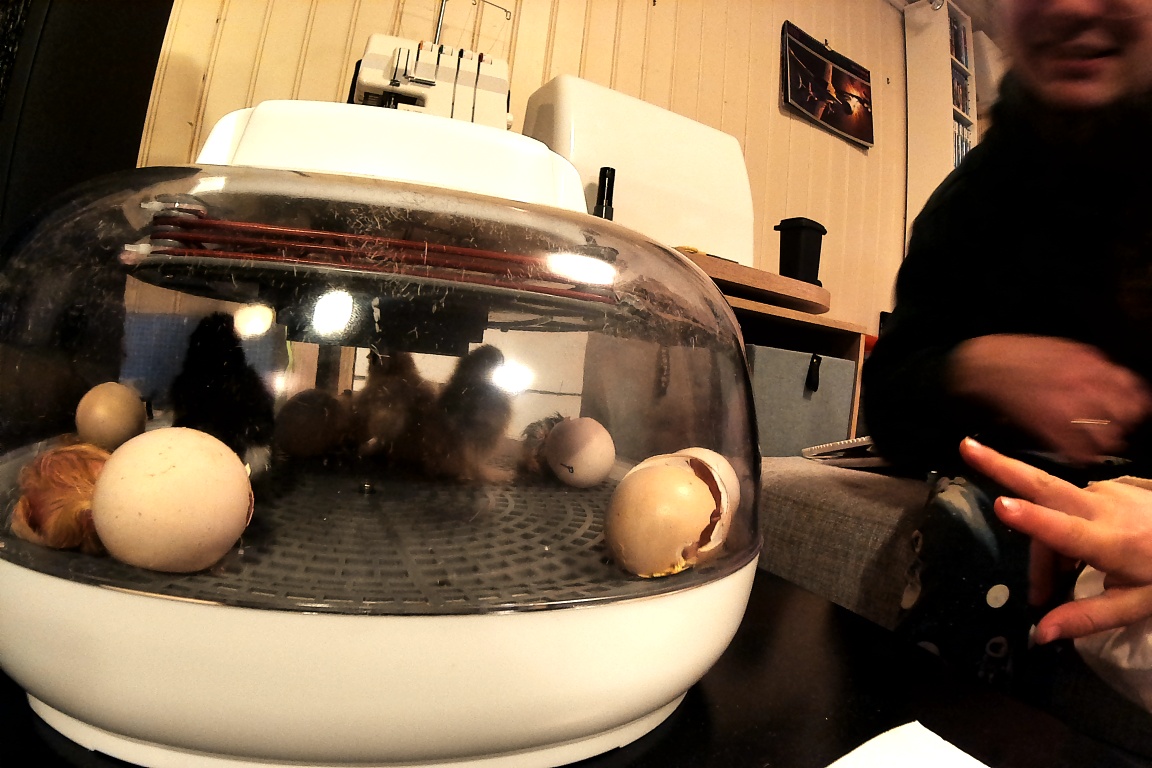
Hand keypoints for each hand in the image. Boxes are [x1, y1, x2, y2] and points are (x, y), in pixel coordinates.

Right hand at [948, 334, 1151, 462]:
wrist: (976, 366)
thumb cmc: (1012, 354)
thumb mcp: (1059, 348)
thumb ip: (1088, 364)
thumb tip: (1110, 378)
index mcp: (1089, 363)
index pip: (1131, 388)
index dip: (1132, 400)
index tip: (1127, 408)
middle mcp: (1085, 386)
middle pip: (1125, 415)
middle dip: (1120, 423)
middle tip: (1109, 427)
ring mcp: (1068, 409)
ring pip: (1106, 437)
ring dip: (1102, 443)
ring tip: (1091, 442)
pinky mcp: (1049, 430)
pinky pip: (1079, 453)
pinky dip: (1080, 456)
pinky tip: (1073, 453)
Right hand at [960, 437, 1151, 640]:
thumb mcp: (1138, 605)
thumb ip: (1088, 617)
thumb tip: (1039, 634)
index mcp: (1110, 542)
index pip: (1065, 531)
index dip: (1033, 520)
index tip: (1002, 505)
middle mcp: (1103, 507)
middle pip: (1044, 485)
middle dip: (1003, 466)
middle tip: (966, 447)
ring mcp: (1107, 490)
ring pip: (1055, 509)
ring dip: (1044, 542)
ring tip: (1052, 584)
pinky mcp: (1112, 483)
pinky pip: (1074, 504)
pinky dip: (1063, 527)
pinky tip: (1076, 553)